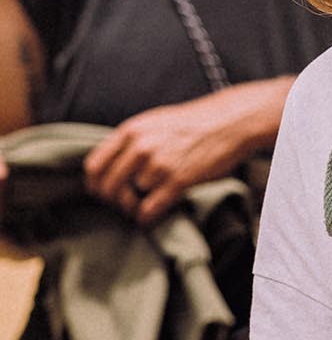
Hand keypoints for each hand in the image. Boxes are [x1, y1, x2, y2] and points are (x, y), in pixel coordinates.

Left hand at [83, 78, 291, 225]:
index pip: (94, 166)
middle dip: (114, 202)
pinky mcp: (179, 180)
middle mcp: (140, 147)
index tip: (103, 192)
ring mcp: (159, 164)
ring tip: (145, 206)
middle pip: (107, 187)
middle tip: (125, 205)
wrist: (230, 122)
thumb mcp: (155, 121)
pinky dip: (147, 218)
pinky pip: (150, 209)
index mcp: (131, 130)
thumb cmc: (195, 122)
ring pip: (130, 199)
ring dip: (135, 208)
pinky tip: (152, 217)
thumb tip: (112, 165)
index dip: (95, 184)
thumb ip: (131, 140)